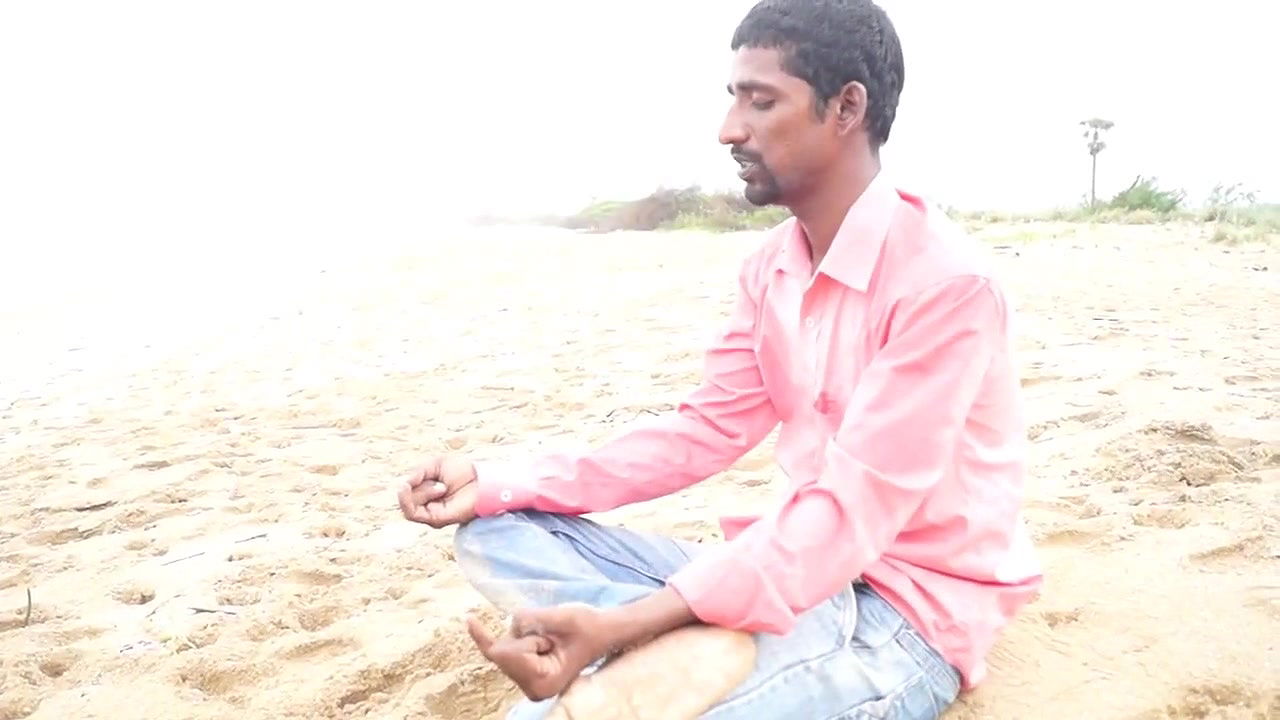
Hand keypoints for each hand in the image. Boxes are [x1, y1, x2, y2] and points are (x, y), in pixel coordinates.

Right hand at [396, 455, 476, 527]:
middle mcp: (424, 504)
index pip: (404, 488)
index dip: (407, 481)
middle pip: (405, 497)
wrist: (482, 480)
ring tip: (442, 487)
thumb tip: (402, 485)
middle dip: (418, 485)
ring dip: (422, 492)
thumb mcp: (435, 465)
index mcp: (423, 490)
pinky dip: (416, 500)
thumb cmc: (462, 471)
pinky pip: (412, 514)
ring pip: (407, 505)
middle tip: (440, 482)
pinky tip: (435, 489)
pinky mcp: (435, 520)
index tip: (422, 473)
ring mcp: (428, 513)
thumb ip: (417, 473)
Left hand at [466, 604, 613, 700]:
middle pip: (503, 654)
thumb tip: (512, 620)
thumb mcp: (563, 618)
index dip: (503, 636)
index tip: (470, 620)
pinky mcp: (528, 672)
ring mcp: (530, 682)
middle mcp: (533, 687)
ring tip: (552, 637)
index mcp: (543, 681)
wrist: (604, 631)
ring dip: (524, 636)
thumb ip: (535, 619)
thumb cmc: (589, 626)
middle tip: (552, 636)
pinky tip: (542, 639)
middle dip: (521, 636)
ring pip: (505, 650)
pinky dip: (520, 638)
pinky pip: (509, 650)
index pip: (506, 655)